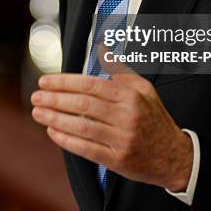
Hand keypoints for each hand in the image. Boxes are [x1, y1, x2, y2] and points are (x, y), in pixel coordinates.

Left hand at [31, 51, 192, 191]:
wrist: (174, 156)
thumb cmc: (155, 118)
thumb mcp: (144, 88)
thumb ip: (120, 70)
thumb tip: (102, 49)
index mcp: (130, 96)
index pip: (91, 85)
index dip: (65, 82)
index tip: (46, 80)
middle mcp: (126, 116)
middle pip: (83, 105)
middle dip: (55, 99)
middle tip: (36, 96)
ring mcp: (122, 139)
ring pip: (82, 127)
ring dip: (55, 119)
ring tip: (38, 113)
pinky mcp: (118, 160)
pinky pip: (87, 149)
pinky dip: (66, 141)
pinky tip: (52, 132)